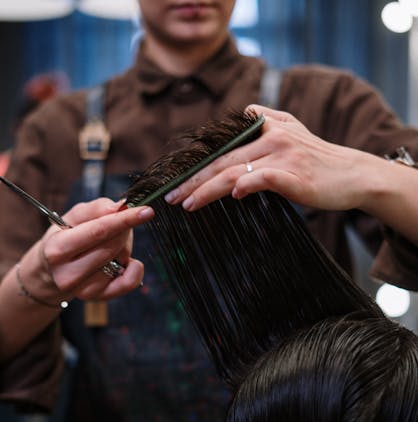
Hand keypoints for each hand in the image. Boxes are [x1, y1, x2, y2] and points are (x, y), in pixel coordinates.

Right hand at [35, 197, 153, 301]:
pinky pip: (129, 282)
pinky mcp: (99, 298)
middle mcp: (68, 273)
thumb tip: (120, 207)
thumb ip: (96, 209)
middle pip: (113, 245)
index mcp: (57, 249)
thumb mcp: (72, 217)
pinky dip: (134, 268)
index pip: (99, 231)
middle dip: (123, 230)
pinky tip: (124, 262)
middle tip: (118, 226)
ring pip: (122, 261)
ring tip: (109, 246)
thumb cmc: (64, 238)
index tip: (146, 211)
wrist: (51, 272)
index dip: (125, 219)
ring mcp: (84, 290)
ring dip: (124, 248)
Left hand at [164, 105, 381, 212]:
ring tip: (187, 204)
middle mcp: (271, 137)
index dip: (196, 167)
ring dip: (207, 189)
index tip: (175, 184)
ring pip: (235, 170)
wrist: (354, 175)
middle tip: (171, 198)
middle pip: (222, 161)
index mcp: (266, 127)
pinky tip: (231, 195)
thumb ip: (268, 119)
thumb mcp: (294, 130)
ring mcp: (283, 155)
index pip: (223, 150)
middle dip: (193, 181)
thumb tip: (247, 113)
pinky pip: (263, 177)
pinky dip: (246, 184)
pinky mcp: (295, 174)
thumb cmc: (319, 161)